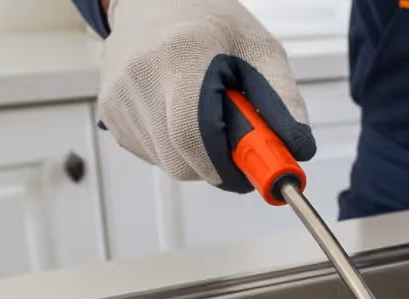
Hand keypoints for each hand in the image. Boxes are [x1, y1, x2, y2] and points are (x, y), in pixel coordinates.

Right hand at [98, 0, 315, 191]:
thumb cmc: (207, 21)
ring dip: (199, 156)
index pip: (195, 135)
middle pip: (182, 160)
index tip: (256, 170)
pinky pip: (153, 156)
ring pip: (169, 164)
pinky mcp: (110, 115)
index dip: (228, 165)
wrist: (152, 0)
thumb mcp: (259, 48)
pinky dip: (177, 149)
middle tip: (240, 143)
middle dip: (219, 164)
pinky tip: (181, 114)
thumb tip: (298, 149)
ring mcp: (119, 99)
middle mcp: (141, 78)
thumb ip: (282, 100)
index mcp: (181, 55)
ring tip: (207, 114)